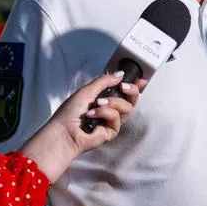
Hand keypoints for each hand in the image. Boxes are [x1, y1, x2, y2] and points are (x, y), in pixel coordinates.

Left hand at [20, 70, 144, 182]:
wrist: (64, 131)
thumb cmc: (70, 112)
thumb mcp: (87, 90)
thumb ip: (105, 81)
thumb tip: (121, 74)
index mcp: (104, 98)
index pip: (124, 92)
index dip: (134, 86)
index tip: (142, 79)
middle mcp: (110, 109)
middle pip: (131, 99)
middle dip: (131, 90)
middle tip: (123, 87)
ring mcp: (111, 120)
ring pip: (127, 107)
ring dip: (112, 102)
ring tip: (97, 104)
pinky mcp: (112, 131)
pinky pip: (117, 117)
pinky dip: (105, 113)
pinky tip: (92, 116)